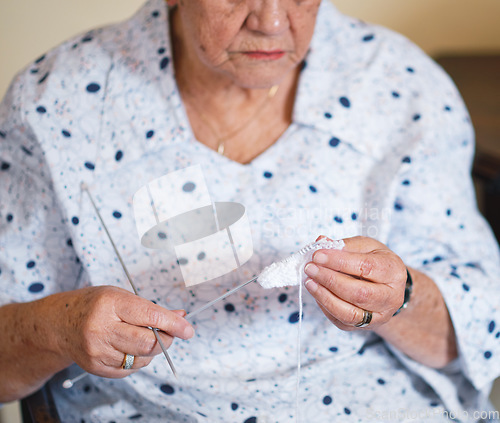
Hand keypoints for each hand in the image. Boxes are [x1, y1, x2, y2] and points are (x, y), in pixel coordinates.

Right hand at [54, 286, 193, 377]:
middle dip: (166, 339)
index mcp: (110, 304)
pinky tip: (129, 347)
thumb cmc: (95, 305)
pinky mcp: (95, 367)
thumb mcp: (122, 296)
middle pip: (147, 343)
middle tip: (170, 333)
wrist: (60, 324)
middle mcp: (101, 328)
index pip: (150, 316)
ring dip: (152, 351)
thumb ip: (151, 308)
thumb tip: (181, 317)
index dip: (173, 324)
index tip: (188, 329)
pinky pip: (129, 369)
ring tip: (143, 336)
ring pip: (141, 359)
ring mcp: (97, 351)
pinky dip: (138, 360)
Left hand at [304, 236, 406, 330]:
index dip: (338, 261)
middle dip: (330, 280)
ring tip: (309, 282)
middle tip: (310, 268)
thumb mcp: (366, 246)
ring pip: (350, 313)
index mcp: (393, 271)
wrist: (387, 286)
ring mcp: (380, 315)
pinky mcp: (365, 326)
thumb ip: (344, 245)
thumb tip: (320, 242)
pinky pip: (342, 321)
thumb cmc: (375, 261)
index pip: (366, 267)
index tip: (317, 255)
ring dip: (324, 296)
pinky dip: (325, 307)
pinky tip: (316, 292)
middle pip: (359, 293)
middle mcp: (391, 297)